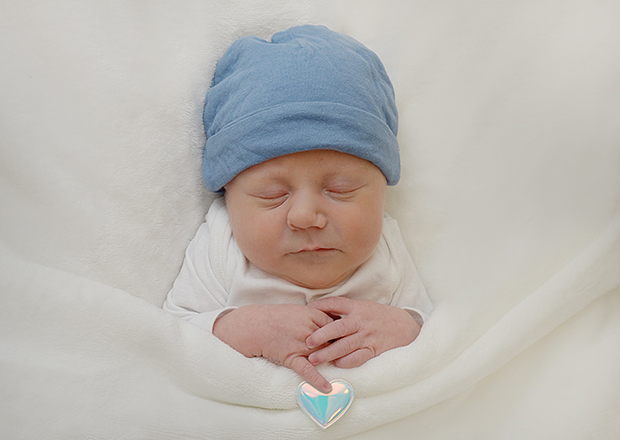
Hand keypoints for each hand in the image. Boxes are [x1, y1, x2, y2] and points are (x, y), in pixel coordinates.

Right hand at [213, 304, 333, 391]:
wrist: (256, 326)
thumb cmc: (277, 316)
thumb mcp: (299, 310)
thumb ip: (316, 316)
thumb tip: (331, 323)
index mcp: (311, 315)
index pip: (333, 325)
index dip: (338, 331)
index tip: (344, 335)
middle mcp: (308, 331)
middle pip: (331, 341)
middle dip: (337, 346)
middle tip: (344, 350)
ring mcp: (301, 345)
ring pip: (323, 355)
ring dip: (331, 360)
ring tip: (342, 366)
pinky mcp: (292, 358)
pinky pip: (307, 371)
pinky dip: (318, 380)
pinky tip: (327, 388)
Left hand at [305, 297, 420, 367]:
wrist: (403, 326)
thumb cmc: (376, 316)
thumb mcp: (361, 306)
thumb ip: (342, 309)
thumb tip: (317, 310)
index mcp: (356, 307)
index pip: (335, 303)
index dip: (319, 306)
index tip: (306, 310)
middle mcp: (360, 321)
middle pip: (338, 328)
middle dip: (321, 335)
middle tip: (307, 342)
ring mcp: (367, 336)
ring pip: (345, 346)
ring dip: (328, 354)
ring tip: (313, 360)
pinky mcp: (373, 350)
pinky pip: (357, 358)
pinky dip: (346, 362)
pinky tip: (335, 364)